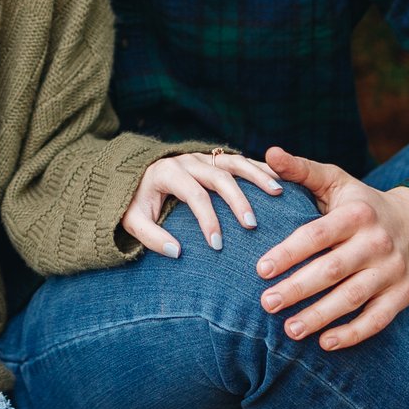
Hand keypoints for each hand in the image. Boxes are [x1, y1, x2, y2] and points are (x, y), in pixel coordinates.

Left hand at [120, 150, 284, 257]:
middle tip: (251, 224)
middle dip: (237, 200)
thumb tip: (176, 252)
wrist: (130, 173)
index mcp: (167, 172)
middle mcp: (187, 159)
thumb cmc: (133, 201)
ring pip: (234, 162)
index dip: (207, 219)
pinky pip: (239, 159)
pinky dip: (260, 167)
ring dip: (257, 176)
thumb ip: (150, 237)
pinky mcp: (212, 156)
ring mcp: (202, 156)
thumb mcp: (132, 221)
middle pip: (218, 176)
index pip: (193, 195)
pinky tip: (279, 179)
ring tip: (277, 193)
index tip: (218, 244)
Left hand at [254, 148, 408, 350]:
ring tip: (290, 330)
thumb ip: (302, 171)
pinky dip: (353, 334)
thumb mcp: (336, 181)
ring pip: (354, 297)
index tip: (261, 269)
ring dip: (321, 316)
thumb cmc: (363, 204)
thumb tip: (269, 154)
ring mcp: (392, 270)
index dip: (289, 252)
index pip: (318, 235)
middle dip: (298, 289)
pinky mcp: (403, 294)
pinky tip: (326, 343)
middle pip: (333, 270)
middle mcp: (377, 242)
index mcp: (357, 214)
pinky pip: (378, 319)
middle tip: (267, 304)